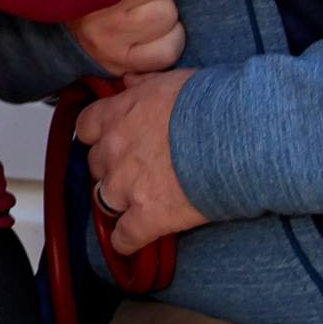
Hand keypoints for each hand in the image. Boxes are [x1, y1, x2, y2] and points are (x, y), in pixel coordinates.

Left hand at [76, 68, 207, 254]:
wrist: (236, 137)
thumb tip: (129, 81)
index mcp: (116, 115)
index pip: (86, 127)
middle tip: (131, 172)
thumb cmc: (208, 104)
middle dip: (110, 169)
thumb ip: (142, 83)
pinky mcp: (148, 215)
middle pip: (95, 165)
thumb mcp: (168, 81)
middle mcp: (113, 151)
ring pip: (104, 199)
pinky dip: (125, 241)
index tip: (107, 141)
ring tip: (132, 205)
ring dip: (116, 202)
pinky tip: (129, 243)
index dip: (97, 137)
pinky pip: (125, 236)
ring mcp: (127, 185)